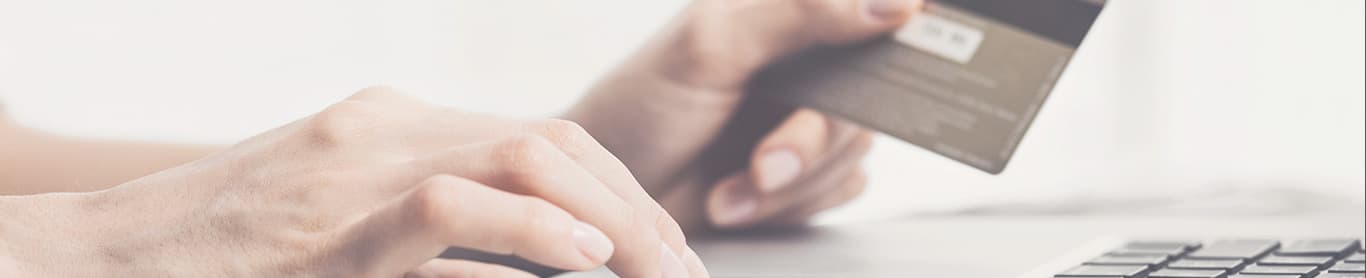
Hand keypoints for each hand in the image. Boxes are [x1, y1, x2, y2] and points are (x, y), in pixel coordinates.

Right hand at [0, 87, 704, 277]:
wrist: (101, 261)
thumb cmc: (224, 258)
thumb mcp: (339, 226)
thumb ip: (430, 226)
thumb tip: (540, 258)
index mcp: (395, 124)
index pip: (543, 138)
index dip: (621, 192)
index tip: (661, 249)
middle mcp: (387, 127)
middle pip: (555, 143)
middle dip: (637, 207)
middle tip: (685, 272)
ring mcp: (357, 165)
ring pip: (525, 160)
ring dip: (612, 220)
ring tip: (660, 274)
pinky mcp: (331, 220)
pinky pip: (454, 206)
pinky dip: (534, 232)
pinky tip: (587, 263)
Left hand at [566, 0, 922, 230]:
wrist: (608, 197)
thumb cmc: (641, 108)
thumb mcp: (714, 45)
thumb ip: (802, 13)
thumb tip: (896, 1)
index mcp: (790, 11)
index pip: (870, 9)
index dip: (889, 32)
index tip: (871, 72)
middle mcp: (807, 58)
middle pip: (868, 95)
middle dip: (811, 143)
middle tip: (763, 165)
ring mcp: (808, 115)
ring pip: (854, 150)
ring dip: (790, 184)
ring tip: (730, 185)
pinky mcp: (808, 168)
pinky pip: (841, 189)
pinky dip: (789, 205)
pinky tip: (740, 198)